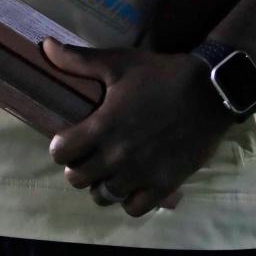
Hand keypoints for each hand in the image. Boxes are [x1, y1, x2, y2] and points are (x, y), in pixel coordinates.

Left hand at [43, 40, 232, 217]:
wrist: (210, 92)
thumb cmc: (161, 75)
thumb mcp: (119, 61)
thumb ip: (80, 60)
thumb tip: (45, 46)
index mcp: (103, 125)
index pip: (62, 153)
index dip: (61, 146)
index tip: (70, 139)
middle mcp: (118, 155)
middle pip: (78, 179)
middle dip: (78, 167)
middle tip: (89, 155)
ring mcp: (141, 174)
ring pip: (104, 197)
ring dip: (101, 185)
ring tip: (110, 171)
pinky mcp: (164, 185)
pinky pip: (133, 209)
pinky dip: (128, 200)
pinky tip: (132, 185)